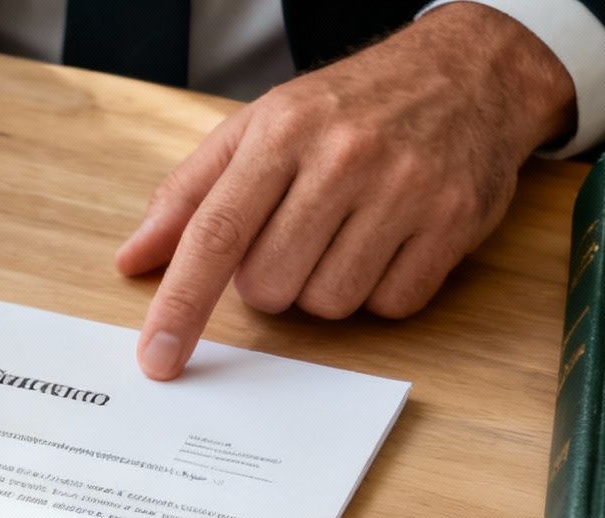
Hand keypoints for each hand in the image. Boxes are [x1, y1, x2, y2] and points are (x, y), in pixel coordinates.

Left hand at [117, 3, 576, 374]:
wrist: (470, 72)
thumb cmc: (349, 107)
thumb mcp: (260, 126)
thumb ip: (191, 194)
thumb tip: (134, 260)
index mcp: (282, 131)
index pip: (215, 234)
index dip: (180, 305)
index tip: (156, 359)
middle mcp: (343, 157)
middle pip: (271, 284)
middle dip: (270, 281)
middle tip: (295, 235)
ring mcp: (404, 188)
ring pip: (329, 303)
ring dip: (325, 286)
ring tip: (346, 232)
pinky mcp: (453, 220)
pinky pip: (391, 304)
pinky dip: (382, 290)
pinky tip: (390, 242)